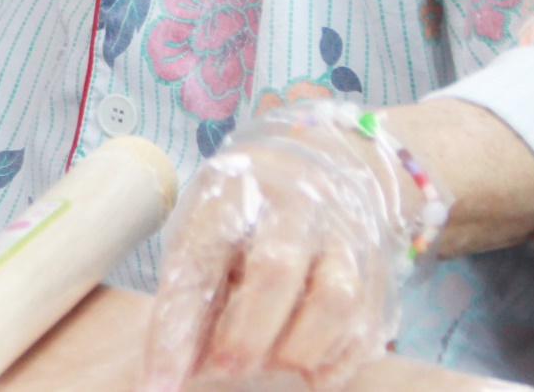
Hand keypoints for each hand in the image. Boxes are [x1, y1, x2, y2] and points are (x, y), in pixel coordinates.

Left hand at [142, 103, 438, 390]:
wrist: (323, 164)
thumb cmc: (243, 211)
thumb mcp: (204, 229)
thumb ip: (193, 294)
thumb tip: (175, 371)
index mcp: (231, 194)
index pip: (199, 261)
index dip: (177, 327)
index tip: (157, 382)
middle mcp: (292, 207)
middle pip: (274, 270)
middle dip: (246, 334)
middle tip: (224, 371)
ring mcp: (342, 236)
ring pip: (334, 298)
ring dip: (297, 348)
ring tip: (271, 367)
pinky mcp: (377, 270)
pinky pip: (366, 324)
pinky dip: (337, 360)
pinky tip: (310, 373)